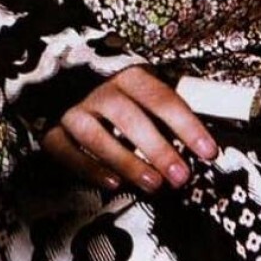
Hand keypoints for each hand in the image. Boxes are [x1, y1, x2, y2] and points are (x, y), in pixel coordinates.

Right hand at [41, 65, 217, 192]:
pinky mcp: (53, 131)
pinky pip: (67, 151)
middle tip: (180, 176)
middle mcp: (100, 91)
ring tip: (152, 184)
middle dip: (157, 148)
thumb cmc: (117, 93)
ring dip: (126, 161)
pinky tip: (112, 183)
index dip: (186, 124)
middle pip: (129, 117)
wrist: (60, 79)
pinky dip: (89, 168)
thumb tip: (205, 140)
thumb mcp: (144, 91)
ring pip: (96, 136)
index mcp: (128, 76)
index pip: (161, 98)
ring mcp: (74, 111)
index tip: (208, 151)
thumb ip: (169, 112)